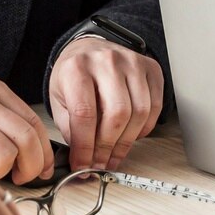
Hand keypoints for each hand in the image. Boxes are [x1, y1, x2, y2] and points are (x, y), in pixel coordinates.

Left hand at [49, 37, 163, 171]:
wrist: (89, 48)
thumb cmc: (74, 75)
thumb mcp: (59, 100)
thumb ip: (71, 129)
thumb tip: (84, 161)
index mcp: (77, 68)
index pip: (85, 114)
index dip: (85, 147)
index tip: (84, 165)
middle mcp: (107, 61)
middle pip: (117, 114)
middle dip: (108, 147)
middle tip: (101, 163)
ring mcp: (132, 62)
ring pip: (140, 112)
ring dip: (127, 141)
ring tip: (114, 153)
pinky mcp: (151, 68)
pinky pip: (155, 107)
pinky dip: (144, 128)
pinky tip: (130, 134)